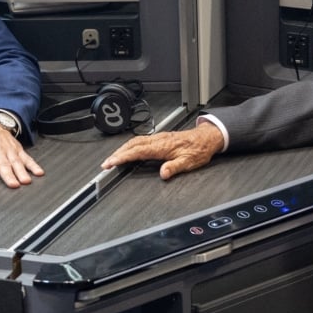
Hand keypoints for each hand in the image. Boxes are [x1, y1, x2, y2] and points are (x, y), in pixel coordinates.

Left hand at [0, 122, 44, 188]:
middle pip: (3, 165)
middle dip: (8, 175)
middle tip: (13, 184)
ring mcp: (9, 151)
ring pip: (16, 163)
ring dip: (21, 172)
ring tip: (26, 181)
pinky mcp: (18, 150)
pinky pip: (26, 158)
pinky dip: (33, 165)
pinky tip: (38, 172)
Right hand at [101, 121, 224, 179]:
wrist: (206, 138)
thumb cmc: (198, 149)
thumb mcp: (189, 162)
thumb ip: (174, 167)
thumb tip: (163, 174)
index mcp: (162, 146)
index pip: (136, 151)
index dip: (122, 157)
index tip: (111, 163)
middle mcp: (158, 140)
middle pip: (131, 145)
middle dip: (117, 154)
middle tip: (105, 164)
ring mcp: (158, 138)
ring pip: (135, 141)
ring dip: (122, 149)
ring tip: (113, 159)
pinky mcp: (160, 138)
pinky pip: (140, 140)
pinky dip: (130, 146)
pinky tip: (128, 151)